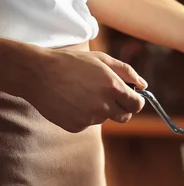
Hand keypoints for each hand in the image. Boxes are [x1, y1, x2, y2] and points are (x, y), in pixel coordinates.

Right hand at [25, 49, 147, 132]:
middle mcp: (104, 105)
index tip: (130, 97)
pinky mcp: (76, 126)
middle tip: (108, 96)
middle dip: (121, 108)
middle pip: (125, 116)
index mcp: (113, 87)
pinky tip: (72, 101)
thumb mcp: (102, 59)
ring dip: (100, 110)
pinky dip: (84, 115)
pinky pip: (88, 124)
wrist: (38, 74)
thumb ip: (127, 72)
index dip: (135, 101)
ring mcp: (89, 118)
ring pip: (105, 119)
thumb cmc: (71, 63)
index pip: (137, 104)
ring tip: (83, 94)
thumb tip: (144, 85)